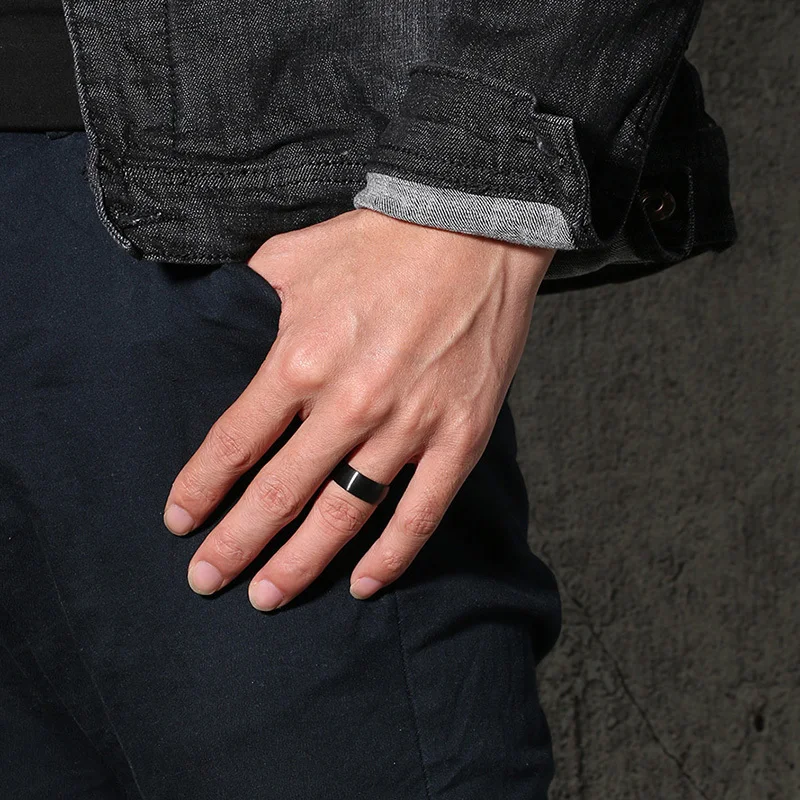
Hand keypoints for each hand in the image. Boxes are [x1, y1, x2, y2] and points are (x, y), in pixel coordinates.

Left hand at [163, 208, 553, 609]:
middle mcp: (348, 403)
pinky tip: (364, 586)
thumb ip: (249, 296)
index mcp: (300, 360)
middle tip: (206, 581)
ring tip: (267, 597)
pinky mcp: (459, 438)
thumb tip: (219, 316)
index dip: (200, 490)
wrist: (474, 229)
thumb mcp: (293, 257)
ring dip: (299, 564)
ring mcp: (408, 427)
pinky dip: (392, 557)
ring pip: (342, 517)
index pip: (234, 445)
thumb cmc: (382, 242)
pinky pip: (420, 513)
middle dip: (235, 545)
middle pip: (278, 494)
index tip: (179, 523)